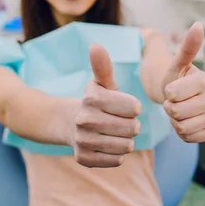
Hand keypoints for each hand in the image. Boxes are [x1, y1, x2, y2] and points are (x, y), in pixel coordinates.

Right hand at [72, 44, 141, 167]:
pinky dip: (118, 154)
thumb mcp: (102, 84)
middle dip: (133, 125)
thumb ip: (103, 67)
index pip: (133, 108)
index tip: (128, 106)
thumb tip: (95, 46)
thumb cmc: (97, 101)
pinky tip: (109, 144)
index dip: (134, 108)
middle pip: (132, 128)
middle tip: (123, 122)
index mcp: (92, 98)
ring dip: (127, 140)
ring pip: (126, 146)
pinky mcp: (84, 158)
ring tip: (118, 133)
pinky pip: (117, 160)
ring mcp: (82, 140)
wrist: (70, 124)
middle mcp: (84, 119)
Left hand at [162, 22, 204, 142]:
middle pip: (178, 113)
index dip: (167, 94)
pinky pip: (192, 138)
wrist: (177, 95)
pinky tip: (185, 122)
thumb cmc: (174, 77)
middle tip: (173, 102)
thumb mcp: (176, 62)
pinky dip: (183, 133)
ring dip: (175, 122)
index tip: (171, 89)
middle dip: (169, 109)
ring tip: (179, 112)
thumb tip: (198, 25)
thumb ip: (187, 47)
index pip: (174, 94)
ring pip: (184, 127)